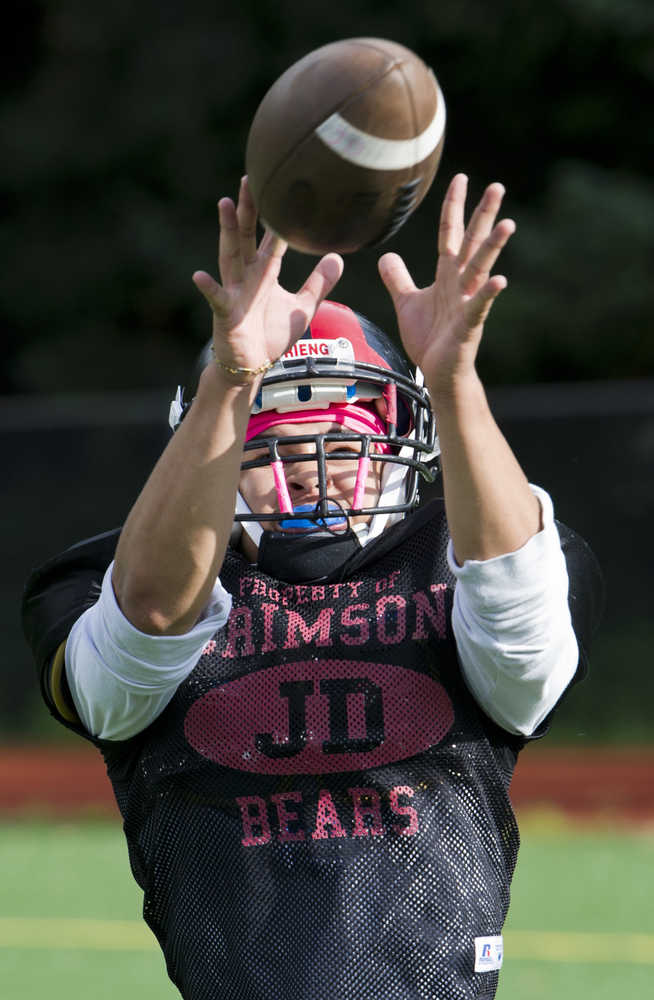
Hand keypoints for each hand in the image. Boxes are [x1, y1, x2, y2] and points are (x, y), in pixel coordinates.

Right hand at [193, 176, 343, 381]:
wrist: (251, 365)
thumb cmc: (271, 335)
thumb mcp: (302, 307)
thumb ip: (319, 283)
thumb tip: (337, 256)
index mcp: (263, 272)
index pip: (267, 237)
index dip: (271, 213)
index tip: (276, 184)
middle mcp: (246, 276)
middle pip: (245, 237)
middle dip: (247, 210)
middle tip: (249, 179)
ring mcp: (233, 292)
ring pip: (230, 256)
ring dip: (226, 231)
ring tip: (224, 205)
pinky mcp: (225, 314)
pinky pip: (216, 299)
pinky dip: (208, 287)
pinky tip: (199, 275)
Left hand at [378, 174, 514, 396]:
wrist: (438, 373)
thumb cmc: (429, 339)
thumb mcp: (407, 303)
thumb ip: (398, 279)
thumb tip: (387, 256)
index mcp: (446, 275)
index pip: (449, 233)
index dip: (453, 207)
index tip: (461, 178)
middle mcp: (460, 283)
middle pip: (472, 243)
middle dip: (483, 215)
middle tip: (498, 186)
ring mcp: (467, 303)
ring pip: (480, 269)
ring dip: (492, 247)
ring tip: (507, 224)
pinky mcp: (468, 326)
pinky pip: (479, 307)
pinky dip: (488, 294)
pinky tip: (500, 281)